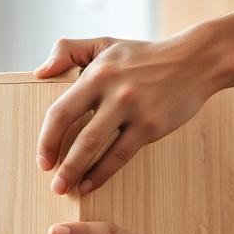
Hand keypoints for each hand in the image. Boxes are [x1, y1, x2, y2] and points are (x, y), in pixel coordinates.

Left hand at [34, 34, 216, 194]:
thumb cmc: (145, 56)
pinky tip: (92, 183)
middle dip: (62, 164)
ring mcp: (134, 110)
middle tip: (54, 184)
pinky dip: (104, 172)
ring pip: (98, 148)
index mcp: (97, 73)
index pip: (61, 111)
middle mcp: (114, 91)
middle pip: (79, 135)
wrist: (194, 61)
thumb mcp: (104, 44)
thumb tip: (39, 72)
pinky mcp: (152, 125)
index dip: (47, 139)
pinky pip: (122, 155)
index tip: (42, 159)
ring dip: (79, 173)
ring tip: (69, 189)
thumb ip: (68, 50)